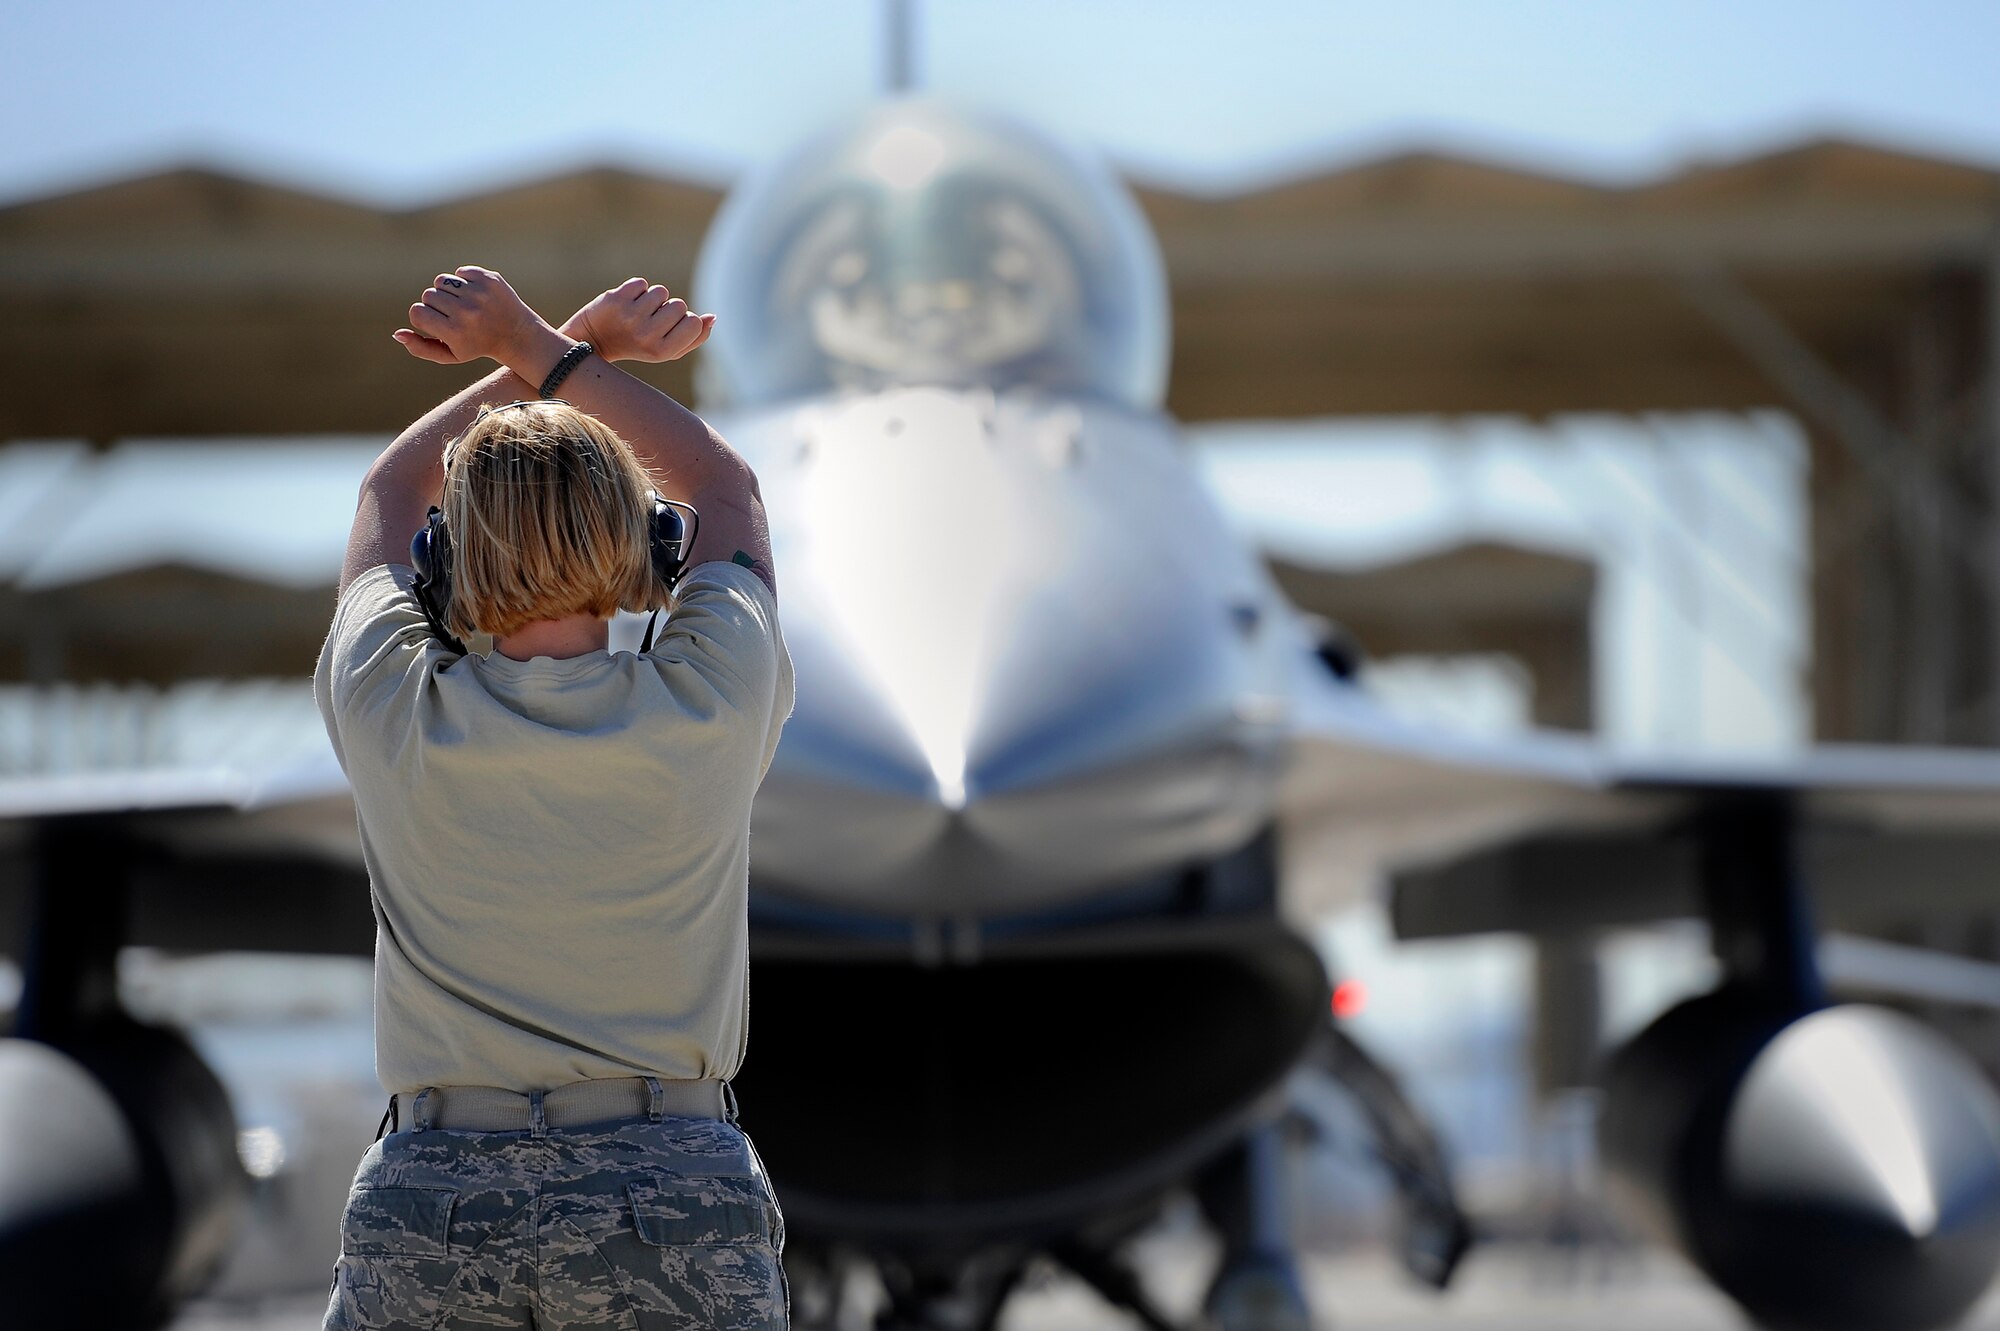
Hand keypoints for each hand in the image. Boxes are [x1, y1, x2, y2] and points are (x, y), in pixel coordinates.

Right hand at [394, 266, 551, 369]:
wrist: (516, 333)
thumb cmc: (477, 345)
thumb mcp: (450, 354)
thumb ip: (421, 348)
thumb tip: (397, 334)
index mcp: (454, 332)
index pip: (417, 312)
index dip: (423, 317)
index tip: (437, 323)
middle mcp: (466, 312)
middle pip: (428, 295)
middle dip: (436, 305)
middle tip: (452, 315)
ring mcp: (479, 293)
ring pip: (442, 281)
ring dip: (447, 291)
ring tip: (461, 303)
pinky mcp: (489, 278)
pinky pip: (460, 272)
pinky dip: (463, 281)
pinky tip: (474, 295)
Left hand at [561, 278, 714, 363]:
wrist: (593, 340)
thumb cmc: (636, 345)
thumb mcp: (666, 349)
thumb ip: (694, 338)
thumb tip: (713, 317)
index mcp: (662, 351)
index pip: (694, 322)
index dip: (684, 320)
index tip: (667, 329)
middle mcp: (647, 335)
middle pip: (679, 305)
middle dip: (667, 309)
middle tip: (648, 321)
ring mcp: (631, 316)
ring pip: (661, 292)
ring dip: (651, 299)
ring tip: (636, 312)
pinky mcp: (617, 298)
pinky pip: (642, 283)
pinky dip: (636, 289)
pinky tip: (626, 303)